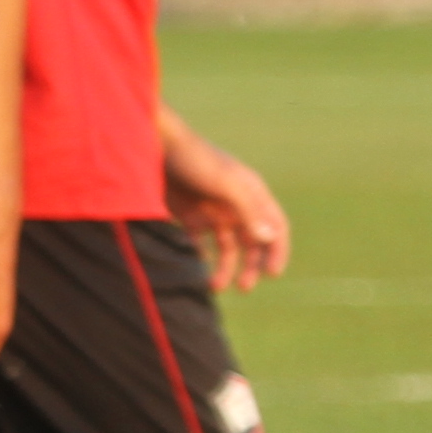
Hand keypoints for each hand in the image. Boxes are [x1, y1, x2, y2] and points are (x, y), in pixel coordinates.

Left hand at [163, 129, 290, 289]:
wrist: (154, 145)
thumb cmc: (194, 159)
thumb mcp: (224, 182)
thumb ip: (247, 209)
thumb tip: (268, 238)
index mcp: (252, 194)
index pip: (275, 226)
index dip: (277, 250)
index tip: (272, 274)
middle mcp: (236, 204)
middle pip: (252, 242)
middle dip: (251, 265)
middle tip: (243, 287)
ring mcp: (213, 211)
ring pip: (227, 247)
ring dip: (225, 267)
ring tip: (214, 286)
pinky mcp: (189, 216)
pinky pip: (200, 244)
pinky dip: (200, 258)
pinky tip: (194, 271)